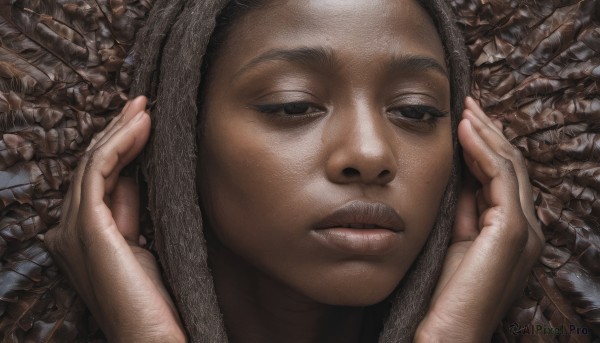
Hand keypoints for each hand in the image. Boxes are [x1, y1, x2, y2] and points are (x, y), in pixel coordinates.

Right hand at [44, 97, 185, 342]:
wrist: (152, 336)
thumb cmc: (153, 299)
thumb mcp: (140, 243)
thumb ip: (128, 210)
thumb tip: (131, 173)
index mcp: (78, 237)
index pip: (95, 179)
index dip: (118, 146)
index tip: (143, 121)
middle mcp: (66, 231)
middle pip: (90, 166)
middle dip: (117, 131)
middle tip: (142, 104)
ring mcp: (73, 230)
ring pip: (92, 163)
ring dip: (119, 130)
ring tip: (144, 107)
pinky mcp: (87, 227)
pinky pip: (98, 171)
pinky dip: (118, 143)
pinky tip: (140, 126)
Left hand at [415, 97, 543, 341]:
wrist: (446, 334)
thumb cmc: (444, 293)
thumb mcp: (453, 240)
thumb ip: (462, 210)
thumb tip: (457, 175)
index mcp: (512, 231)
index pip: (503, 176)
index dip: (484, 145)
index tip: (463, 119)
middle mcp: (526, 228)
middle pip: (511, 165)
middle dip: (488, 132)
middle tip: (467, 103)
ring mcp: (523, 230)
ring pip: (509, 166)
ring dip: (486, 134)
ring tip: (465, 108)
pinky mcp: (511, 232)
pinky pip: (499, 178)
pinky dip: (483, 150)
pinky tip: (464, 131)